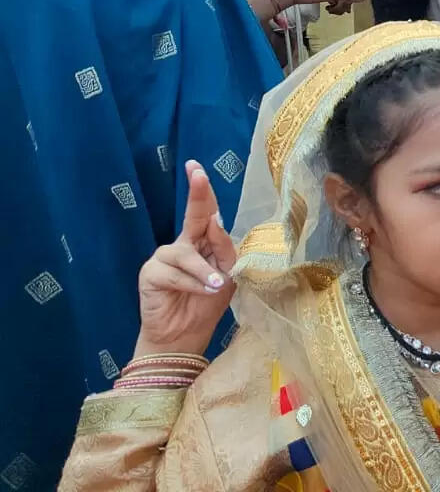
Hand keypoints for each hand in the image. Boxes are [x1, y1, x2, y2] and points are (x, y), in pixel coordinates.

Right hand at [132, 161, 235, 357]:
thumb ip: (223, 248)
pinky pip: (174, 273)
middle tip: (198, 173)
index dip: (202, 190)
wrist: (185, 335)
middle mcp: (182, 245)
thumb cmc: (207, 303)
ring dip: (204, 271)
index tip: (196, 167)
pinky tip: (200, 292)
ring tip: (215, 286)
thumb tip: (215, 220)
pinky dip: (192, 283)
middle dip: (197, 194)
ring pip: (187, 254)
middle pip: (192, 216)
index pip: (205, 212)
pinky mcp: (150, 274)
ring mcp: (163, 258)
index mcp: (203, 242)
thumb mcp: (226, 274)